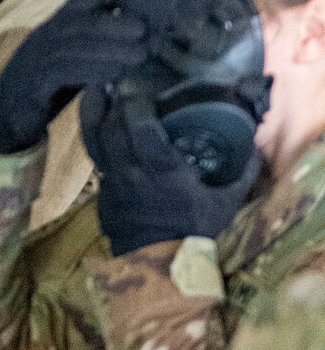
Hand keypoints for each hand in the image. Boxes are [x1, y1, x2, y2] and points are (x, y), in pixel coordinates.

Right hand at [0, 0, 148, 154]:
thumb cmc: (44, 87)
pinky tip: (114, 75)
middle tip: (145, 29)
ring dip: (112, 48)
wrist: (4, 115)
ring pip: (78, 45)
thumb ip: (92, 48)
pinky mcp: (36, 82)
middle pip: (83, 20)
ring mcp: (38, 58)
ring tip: (140, 54)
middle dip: (116, 21)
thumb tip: (135, 37)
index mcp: (54, 27)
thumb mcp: (69, 61)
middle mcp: (45, 36)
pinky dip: (93, 71)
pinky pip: (67, 71)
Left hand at [82, 87, 261, 254]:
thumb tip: (255, 149)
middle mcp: (130, 170)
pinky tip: (101, 130)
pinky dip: (97, 142)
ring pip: (95, 143)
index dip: (134, 102)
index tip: (137, 86)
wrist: (159, 268)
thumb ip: (241, 172)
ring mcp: (112, 183)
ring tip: (95, 93)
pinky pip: (97, 161)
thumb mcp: (225, 201)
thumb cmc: (194, 231)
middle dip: (112, 102)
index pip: (139, 125)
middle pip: (112, 128)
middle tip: (118, 82)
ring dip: (94, 116)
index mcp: (159, 167)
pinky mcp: (103, 196)